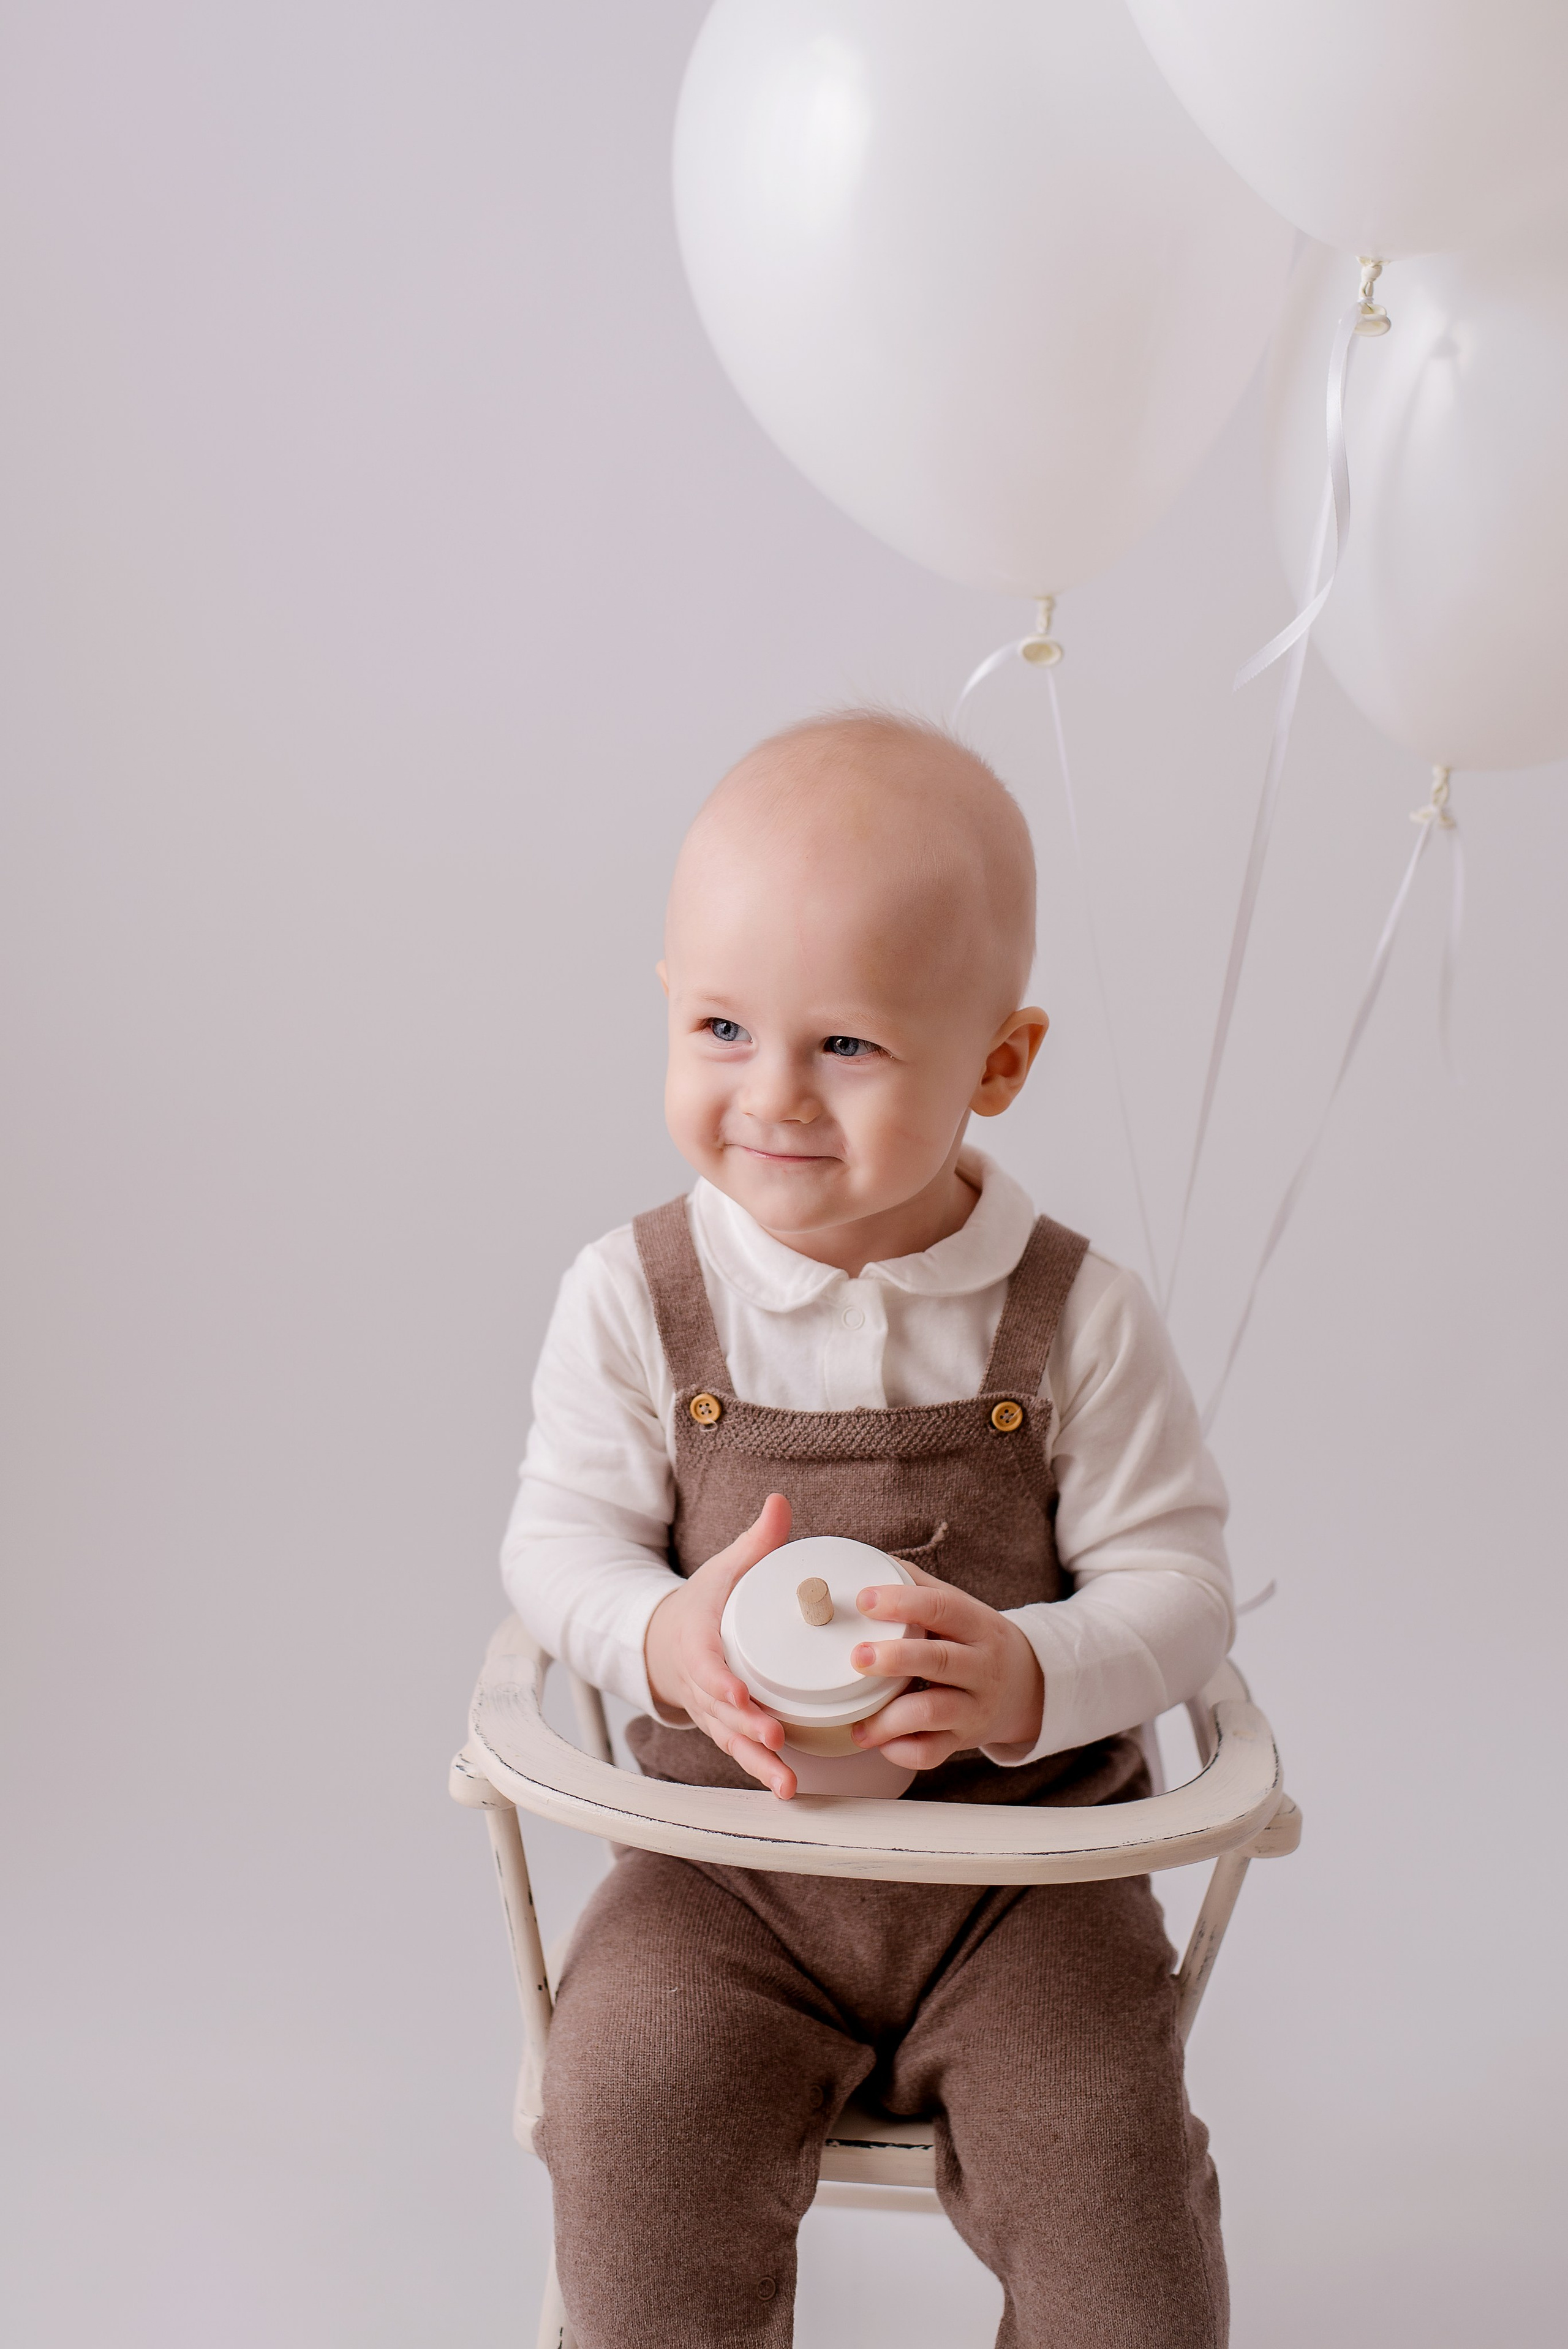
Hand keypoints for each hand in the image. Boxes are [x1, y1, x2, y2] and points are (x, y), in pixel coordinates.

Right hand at [643, 1492, 797, 1798]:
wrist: (666, 1640)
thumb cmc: (704, 1604)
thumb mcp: (725, 1569)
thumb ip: (755, 1542)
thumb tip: (780, 1502)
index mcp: (699, 1641)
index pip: (705, 1664)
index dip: (720, 1680)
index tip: (737, 1692)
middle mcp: (702, 1684)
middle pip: (721, 1711)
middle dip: (746, 1726)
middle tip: (774, 1738)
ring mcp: (711, 1711)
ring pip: (731, 1740)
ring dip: (757, 1762)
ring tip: (785, 1782)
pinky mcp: (725, 1727)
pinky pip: (741, 1752)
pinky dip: (761, 1772)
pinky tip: (788, 1790)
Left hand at [848, 1561, 1044, 1769]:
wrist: (1029, 1687)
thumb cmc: (976, 1641)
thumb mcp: (961, 1608)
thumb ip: (918, 1585)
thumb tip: (868, 1559)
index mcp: (977, 1624)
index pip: (942, 1607)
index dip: (902, 1602)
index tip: (865, 1600)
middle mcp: (980, 1666)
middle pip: (938, 1660)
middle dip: (895, 1658)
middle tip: (857, 1657)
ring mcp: (974, 1706)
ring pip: (933, 1712)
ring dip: (889, 1718)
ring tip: (856, 1721)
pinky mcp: (964, 1740)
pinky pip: (932, 1752)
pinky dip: (901, 1750)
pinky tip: (881, 1742)